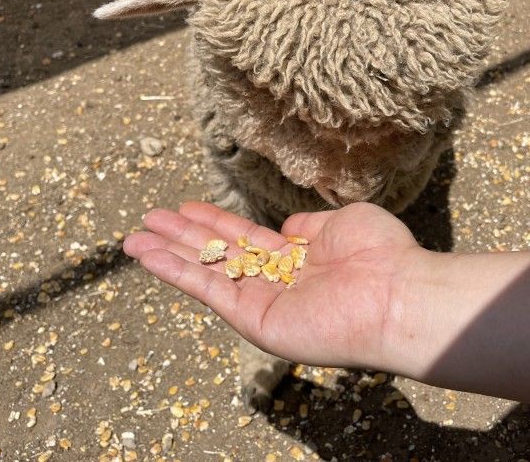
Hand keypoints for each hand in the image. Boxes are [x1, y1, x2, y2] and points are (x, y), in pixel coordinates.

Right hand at [124, 201, 422, 369]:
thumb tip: (287, 228)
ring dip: (168, 256)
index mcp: (295, 259)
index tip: (185, 208)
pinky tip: (150, 256)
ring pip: (205, 273)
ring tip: (133, 240)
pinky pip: (209, 291)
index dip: (213, 222)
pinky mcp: (254, 320)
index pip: (244, 238)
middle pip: (217, 255)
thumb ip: (309, 225)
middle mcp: (275, 281)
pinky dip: (176, 273)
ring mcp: (263, 302)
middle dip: (181, 237)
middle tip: (147, 220)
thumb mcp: (342, 222)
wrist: (396, 292)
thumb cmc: (381, 254)